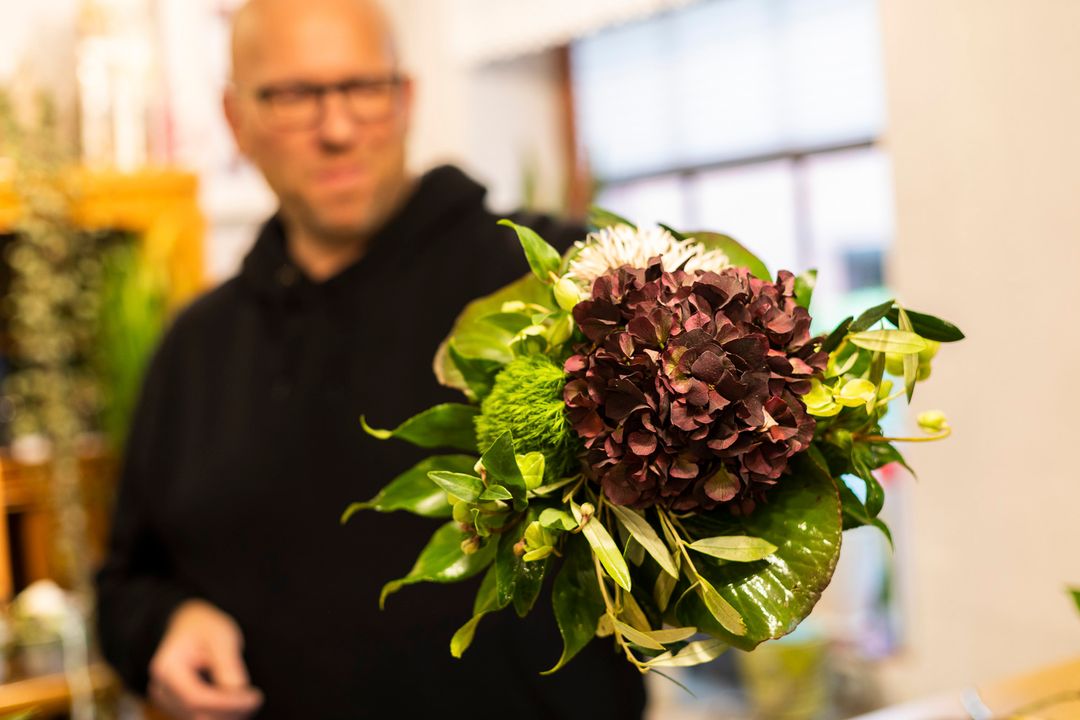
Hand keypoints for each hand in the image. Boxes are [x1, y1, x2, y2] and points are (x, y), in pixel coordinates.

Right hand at [148, 599, 263, 719]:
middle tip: (255, 700)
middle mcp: (161, 688)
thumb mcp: (221, 637)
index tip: (254, 698)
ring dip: (228, 715)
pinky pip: (200, 716)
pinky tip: (239, 703)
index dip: (227, 703)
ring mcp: (167, 700)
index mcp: (167, 668)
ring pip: (199, 719)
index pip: (195, 697)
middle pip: (196, 713)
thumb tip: (238, 691)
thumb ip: (228, 664)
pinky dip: (222, 714)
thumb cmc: (205, 627)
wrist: (190, 625)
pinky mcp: (177, 707)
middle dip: (229, 712)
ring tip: (250, 699)